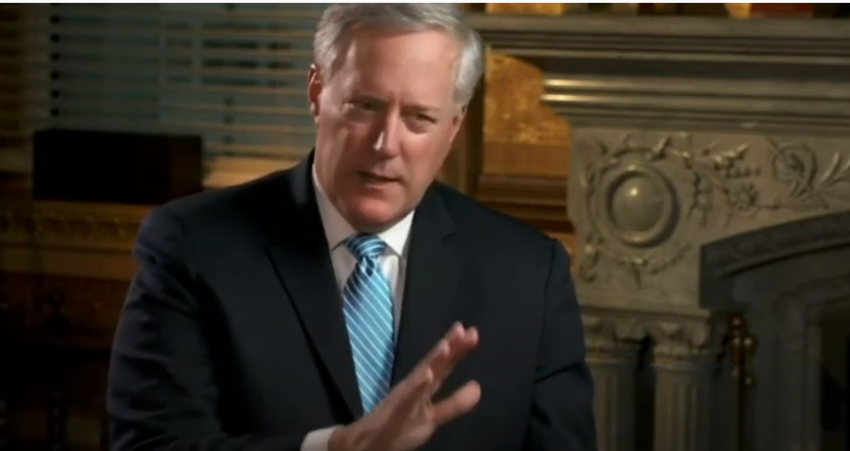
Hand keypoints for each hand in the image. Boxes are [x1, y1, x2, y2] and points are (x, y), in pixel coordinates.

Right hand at [329, 322, 480, 450]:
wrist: (364, 444)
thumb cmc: (399, 426)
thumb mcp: (433, 416)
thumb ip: (455, 403)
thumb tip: (478, 387)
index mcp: (423, 388)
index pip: (442, 366)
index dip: (457, 350)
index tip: (471, 331)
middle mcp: (414, 388)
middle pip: (434, 365)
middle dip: (449, 348)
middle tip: (464, 330)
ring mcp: (404, 399)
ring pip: (420, 377)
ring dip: (433, 361)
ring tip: (446, 346)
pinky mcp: (394, 413)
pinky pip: (406, 400)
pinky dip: (416, 386)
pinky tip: (425, 375)